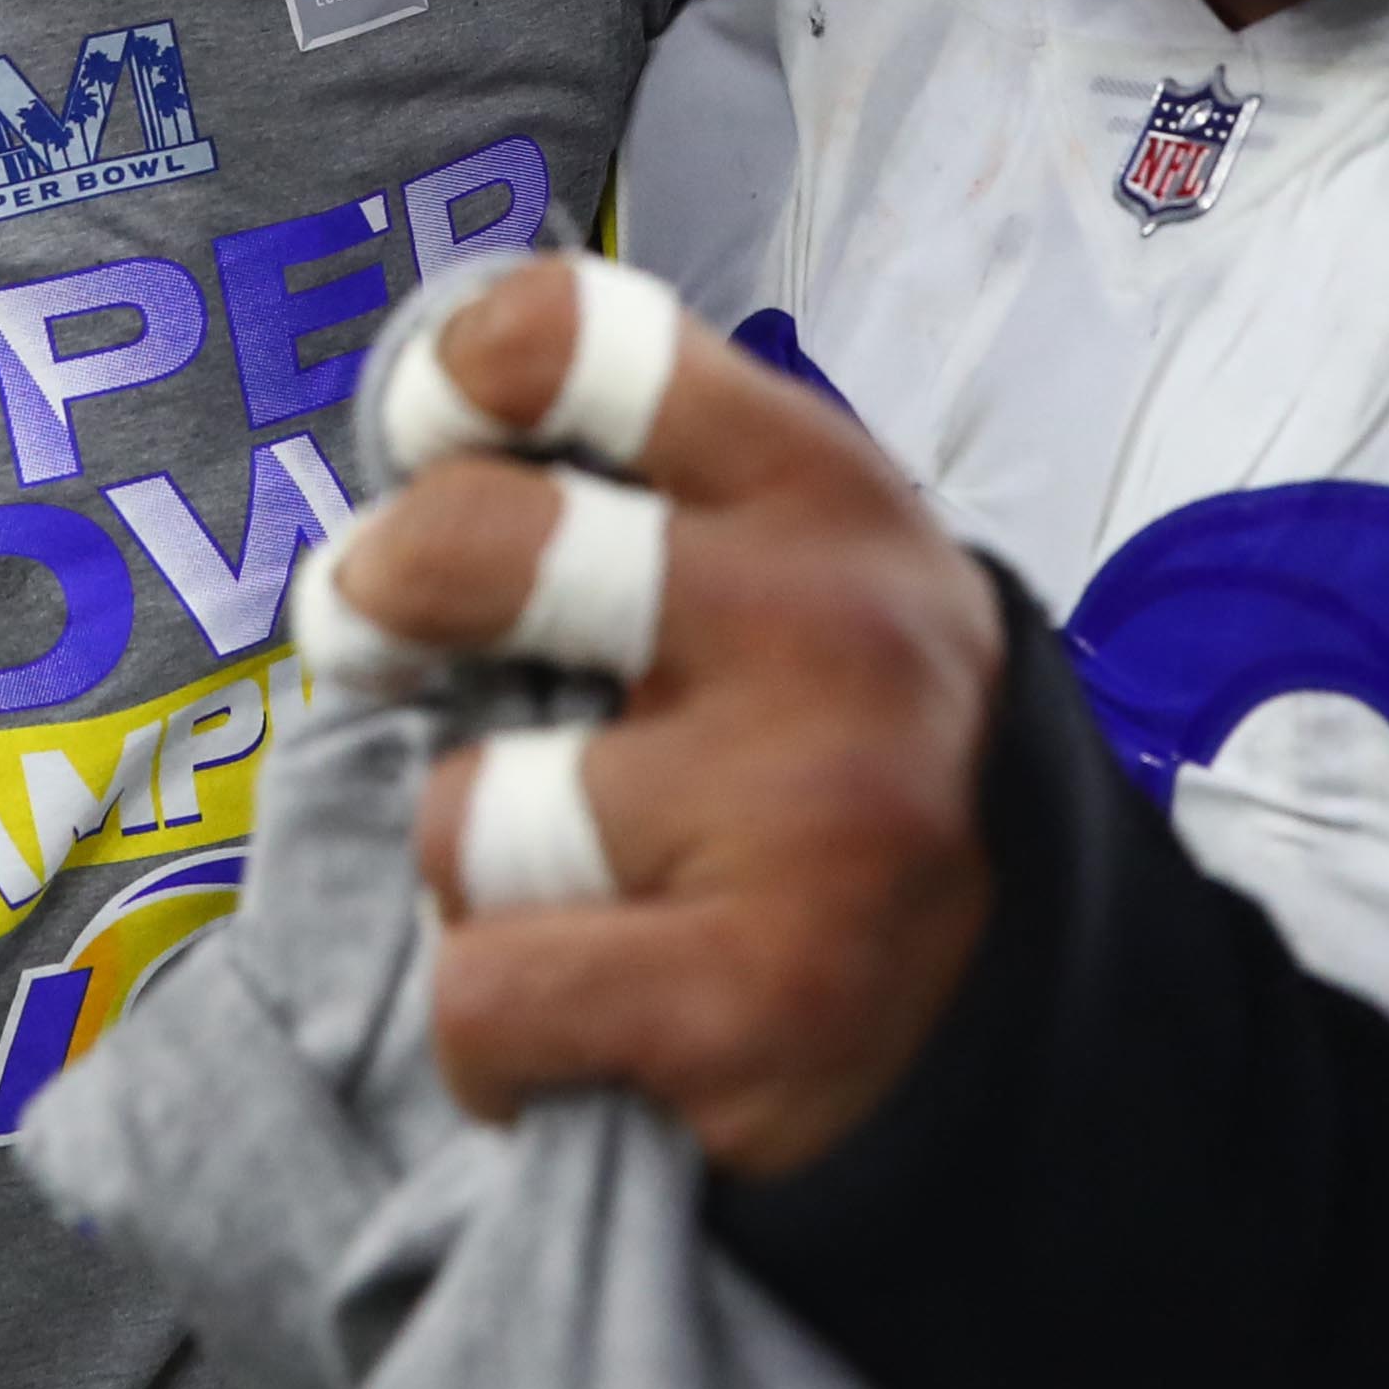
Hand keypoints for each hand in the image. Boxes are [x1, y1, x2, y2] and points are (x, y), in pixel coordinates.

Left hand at [319, 260, 1005, 1178]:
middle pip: (475, 549)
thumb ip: (635, 496)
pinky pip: (486, 997)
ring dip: (480, 876)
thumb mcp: (788, 566)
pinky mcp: (753, 1000)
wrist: (1014, 992)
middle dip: (384, 598)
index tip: (427, 441)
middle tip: (373, 640)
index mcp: (817, 491)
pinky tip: (581, 1027)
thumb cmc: (833, 749)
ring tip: (576, 895)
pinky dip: (498, 1038)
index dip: (452, 382)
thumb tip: (403, 476)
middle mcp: (825, 628)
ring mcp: (801, 815)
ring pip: (464, 817)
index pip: (579, 350)